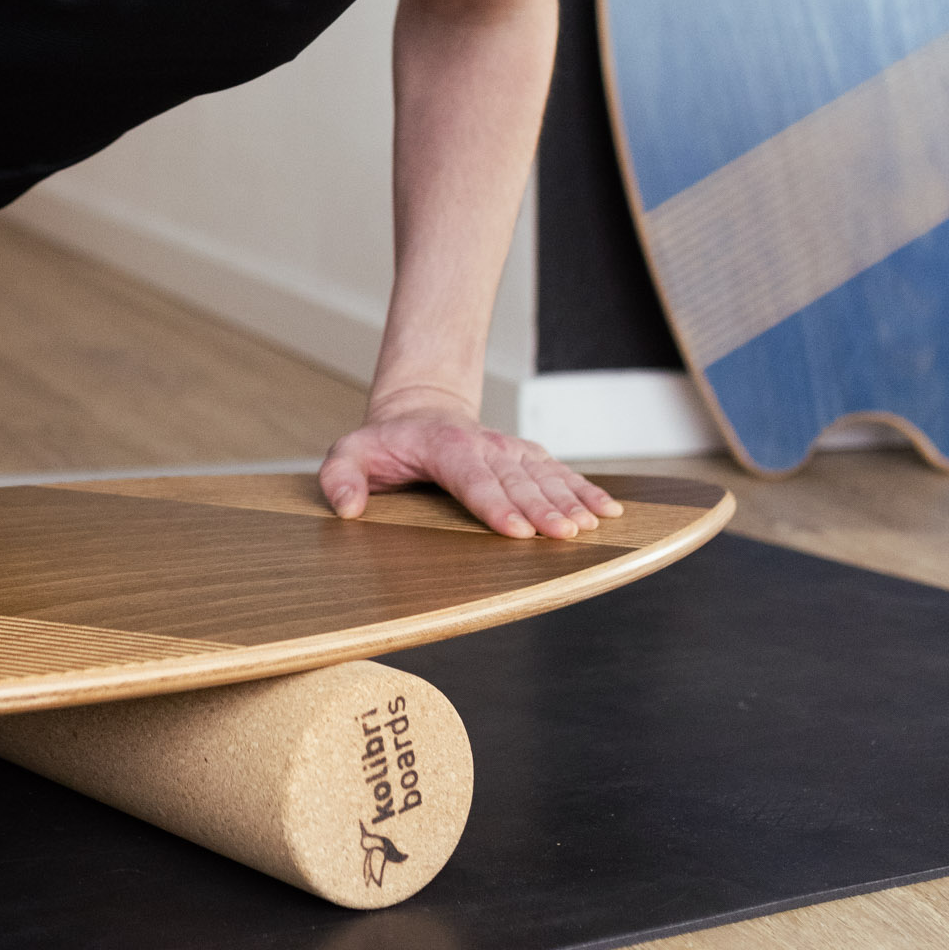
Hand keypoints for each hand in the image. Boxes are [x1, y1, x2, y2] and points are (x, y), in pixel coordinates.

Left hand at [320, 404, 622, 541]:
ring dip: (569, 500)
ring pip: (543, 475)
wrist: (421, 413)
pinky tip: (607, 511)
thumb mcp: (351, 451)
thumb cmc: (387, 444)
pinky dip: (584, 490)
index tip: (516, 531)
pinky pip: (560, 472)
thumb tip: (347, 507)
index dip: (494, 505)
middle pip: (516, 481)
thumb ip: (341, 475)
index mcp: (443, 447)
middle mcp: (484, 446)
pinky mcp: (527, 457)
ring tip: (591, 527)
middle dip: (542, 508)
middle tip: (564, 535)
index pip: (471, 479)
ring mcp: (509, 450)